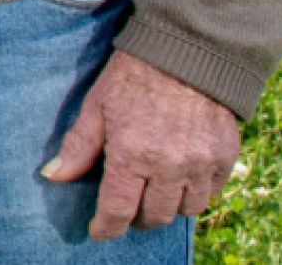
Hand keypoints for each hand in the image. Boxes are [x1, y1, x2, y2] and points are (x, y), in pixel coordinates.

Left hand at [41, 50, 243, 238]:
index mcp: (133, 156)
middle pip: (155, 216)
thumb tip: (55, 177)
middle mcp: (170, 167)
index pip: (118, 211)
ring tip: (156, 191)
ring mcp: (201, 163)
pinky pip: (212, 191)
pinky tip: (184, 176)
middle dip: (138, 217)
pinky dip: (197, 190)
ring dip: (170, 206)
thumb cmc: (134, 76)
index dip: (106, 227)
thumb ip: (79, 146)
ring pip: (187, 209)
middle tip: (129, 206)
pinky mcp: (226, 155)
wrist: (187, 50)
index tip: (99, 231)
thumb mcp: (97, 106)